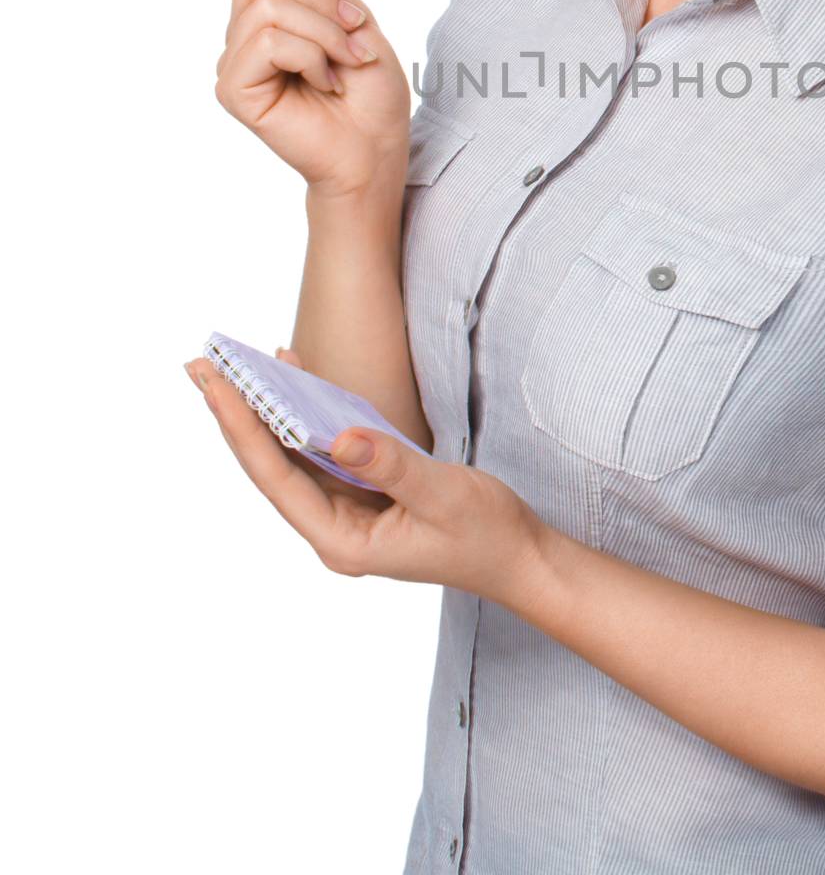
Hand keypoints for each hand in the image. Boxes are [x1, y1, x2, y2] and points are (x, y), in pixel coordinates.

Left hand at [184, 353, 548, 608]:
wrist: (521, 558)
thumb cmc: (486, 535)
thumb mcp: (443, 495)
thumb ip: (392, 466)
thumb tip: (339, 436)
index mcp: (343, 542)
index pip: (278, 480)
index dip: (244, 430)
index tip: (217, 387)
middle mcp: (336, 530)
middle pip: (273, 468)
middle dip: (238, 417)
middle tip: (203, 368)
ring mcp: (350, 514)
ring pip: (294, 458)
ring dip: (266, 413)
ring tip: (233, 368)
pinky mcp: (367, 496)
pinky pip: (323, 451)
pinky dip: (306, 415)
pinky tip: (294, 380)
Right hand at [214, 0, 410, 198]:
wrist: (375, 149)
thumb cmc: (369, 91)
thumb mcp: (349, 14)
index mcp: (269, 9)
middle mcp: (243, 31)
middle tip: (353, 30)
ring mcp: (234, 59)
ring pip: (269, 5)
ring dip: (325, 32)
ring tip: (345, 63)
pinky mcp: (233, 88)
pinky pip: (269, 42)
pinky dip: (312, 57)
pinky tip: (324, 85)